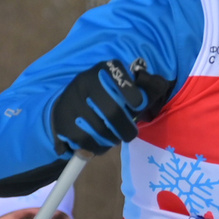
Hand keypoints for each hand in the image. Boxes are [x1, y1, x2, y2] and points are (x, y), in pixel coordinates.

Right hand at [49, 57, 171, 153]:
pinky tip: (100, 143)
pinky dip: (98, 147)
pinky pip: (87, 142)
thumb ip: (140, 88)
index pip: (120, 80)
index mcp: (102, 70)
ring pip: (100, 130)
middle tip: (129, 135)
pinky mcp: (63, 123)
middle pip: (112, 111)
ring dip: (112, 139)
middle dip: (125, 128)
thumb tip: (155, 89)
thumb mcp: (119, 85)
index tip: (137, 105)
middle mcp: (85, 81)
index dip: (133, 95)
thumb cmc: (102, 96)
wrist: (65, 104)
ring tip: (114, 138)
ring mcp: (72, 103)